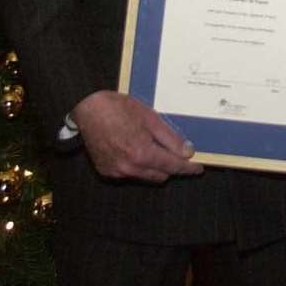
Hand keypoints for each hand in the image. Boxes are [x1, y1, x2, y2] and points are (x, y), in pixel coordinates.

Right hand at [72, 91, 203, 182]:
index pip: (172, 167)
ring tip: (152, 148)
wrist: (87, 109)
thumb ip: (170, 138)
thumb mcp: (149, 117)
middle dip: (171, 167)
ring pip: (145, 176)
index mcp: (142, 153)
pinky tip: (133, 149)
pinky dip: (136, 166)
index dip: (187, 168)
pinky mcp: (106, 171)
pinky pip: (129, 174)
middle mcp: (129, 167)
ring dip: (154, 167)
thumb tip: (187, 152)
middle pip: (160, 176)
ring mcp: (116, 172)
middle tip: (176, 154)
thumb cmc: (118, 108)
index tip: (198, 168)